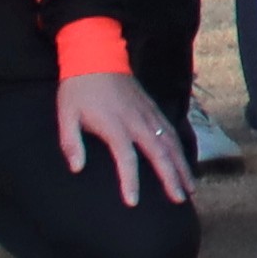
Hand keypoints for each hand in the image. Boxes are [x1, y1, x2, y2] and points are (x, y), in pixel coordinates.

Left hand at [53, 70, 195, 208]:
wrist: (95, 55)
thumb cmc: (78, 89)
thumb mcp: (66, 115)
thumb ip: (71, 142)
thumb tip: (76, 168)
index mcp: (114, 125)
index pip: (126, 158)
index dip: (130, 181)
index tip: (134, 202)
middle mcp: (136, 121)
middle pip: (160, 153)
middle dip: (172, 177)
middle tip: (181, 200)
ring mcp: (148, 113)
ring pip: (171, 143)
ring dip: (182, 166)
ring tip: (190, 187)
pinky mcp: (152, 108)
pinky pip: (171, 131)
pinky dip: (181, 148)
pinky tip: (185, 161)